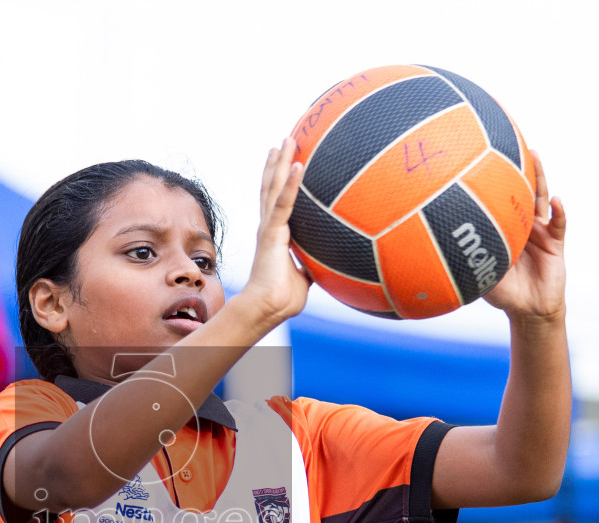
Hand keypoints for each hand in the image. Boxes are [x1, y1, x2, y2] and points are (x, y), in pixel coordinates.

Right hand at [237, 138, 310, 327]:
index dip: (279, 181)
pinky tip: (298, 164)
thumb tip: (330, 264)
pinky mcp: (272, 233)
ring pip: (273, 187)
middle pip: (271, 186)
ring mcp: (269, 227)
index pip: (277, 201)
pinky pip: (284, 203)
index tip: (286, 161)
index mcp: (275, 235)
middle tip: (285, 140)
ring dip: (281, 162)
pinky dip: (291, 183)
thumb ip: (313, 265)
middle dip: (277, 162)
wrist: (268, 307)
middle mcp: (269, 226)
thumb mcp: (305, 276)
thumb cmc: (284, 298)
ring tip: (286, 140)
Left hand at [483, 151, 565, 321]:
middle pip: (520, 190)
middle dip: (516, 167)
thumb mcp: (481, 277)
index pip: (497, 200)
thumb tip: (440, 257)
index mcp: (504, 229)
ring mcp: (540, 231)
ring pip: (541, 199)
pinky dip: (559, 212)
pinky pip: (558, 224)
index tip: (480, 155)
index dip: (492, 180)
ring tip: (535, 155)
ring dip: (540, 177)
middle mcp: (522, 225)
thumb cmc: (504, 294)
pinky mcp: (555, 242)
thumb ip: (467, 264)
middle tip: (510, 141)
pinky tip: (558, 201)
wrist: (530, 311)